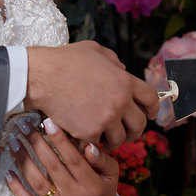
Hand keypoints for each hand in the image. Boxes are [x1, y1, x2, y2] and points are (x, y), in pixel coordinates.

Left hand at [5, 116, 119, 195]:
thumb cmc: (102, 192)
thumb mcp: (110, 175)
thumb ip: (102, 160)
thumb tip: (88, 146)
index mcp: (92, 185)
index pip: (73, 159)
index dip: (60, 140)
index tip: (47, 122)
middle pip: (52, 166)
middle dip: (37, 143)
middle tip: (24, 126)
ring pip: (37, 182)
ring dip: (23, 160)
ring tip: (14, 142)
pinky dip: (16, 188)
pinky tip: (8, 172)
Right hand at [24, 41, 158, 148]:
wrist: (42, 76)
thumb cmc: (65, 60)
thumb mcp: (94, 50)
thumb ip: (113, 61)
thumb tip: (122, 69)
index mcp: (125, 81)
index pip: (151, 98)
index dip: (153, 109)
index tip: (149, 115)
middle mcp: (120, 101)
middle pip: (140, 124)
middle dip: (134, 130)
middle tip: (126, 132)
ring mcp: (106, 118)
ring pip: (120, 138)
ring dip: (113, 139)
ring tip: (103, 136)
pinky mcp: (90, 132)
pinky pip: (98, 144)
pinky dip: (92, 143)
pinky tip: (85, 138)